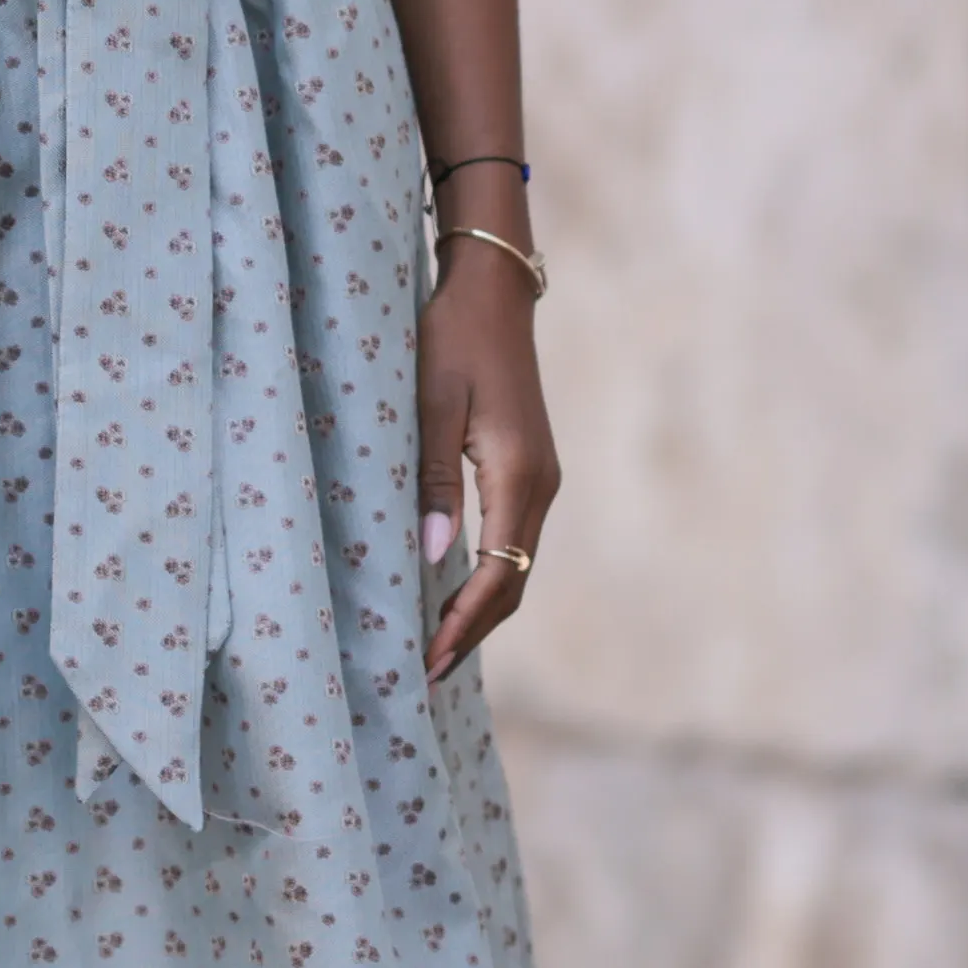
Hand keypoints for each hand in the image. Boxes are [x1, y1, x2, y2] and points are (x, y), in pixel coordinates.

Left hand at [415, 257, 551, 677]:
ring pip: (518, 564)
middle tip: (426, 673)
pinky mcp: (529, 469)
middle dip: (473, 631)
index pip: (499, 572)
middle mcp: (541, 484)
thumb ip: (433, 481)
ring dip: (482, 609)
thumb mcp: (429, 404)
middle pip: (515, 581)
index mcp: (519, 474)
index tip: (429, 659)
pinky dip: (489, 578)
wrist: (492, 293)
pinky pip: (514, 540)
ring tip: (437, 646)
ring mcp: (540, 478)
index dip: (464, 622)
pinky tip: (455, 593)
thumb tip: (433, 558)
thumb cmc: (452, 339)